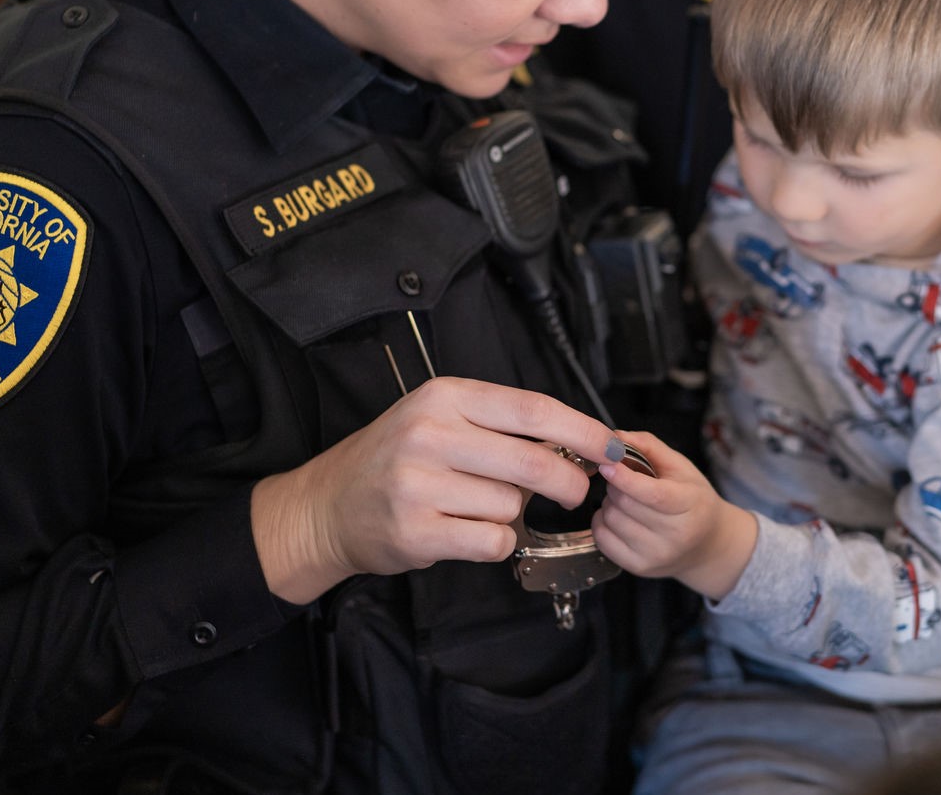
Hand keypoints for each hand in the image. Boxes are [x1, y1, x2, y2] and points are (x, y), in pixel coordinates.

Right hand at [252, 376, 619, 603]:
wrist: (330, 504)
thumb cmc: (396, 459)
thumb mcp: (440, 417)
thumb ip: (500, 424)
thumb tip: (577, 444)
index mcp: (445, 397)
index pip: (532, 409)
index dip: (581, 430)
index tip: (611, 446)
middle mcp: (430, 434)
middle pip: (532, 461)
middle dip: (567, 481)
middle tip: (573, 491)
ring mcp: (420, 483)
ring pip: (512, 505)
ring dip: (512, 514)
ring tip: (478, 507)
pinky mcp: (416, 530)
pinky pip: (492, 541)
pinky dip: (494, 543)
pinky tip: (466, 531)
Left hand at [592, 430, 756, 600]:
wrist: (708, 544)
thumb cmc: (693, 500)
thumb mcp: (680, 466)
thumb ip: (647, 446)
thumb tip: (615, 437)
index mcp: (690, 505)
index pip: (652, 494)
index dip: (625, 477)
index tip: (607, 463)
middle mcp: (675, 535)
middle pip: (625, 504)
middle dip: (616, 485)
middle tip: (623, 480)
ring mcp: (657, 555)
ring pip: (611, 520)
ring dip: (610, 503)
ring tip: (625, 500)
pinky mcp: (640, 568)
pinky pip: (602, 540)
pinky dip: (602, 523)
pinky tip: (618, 517)